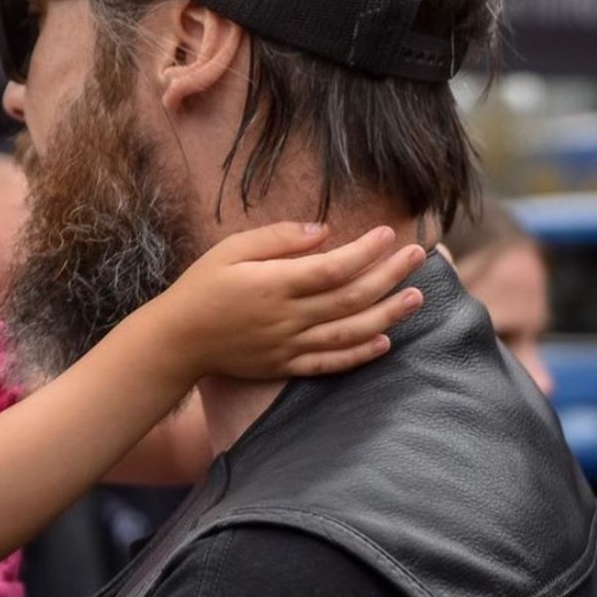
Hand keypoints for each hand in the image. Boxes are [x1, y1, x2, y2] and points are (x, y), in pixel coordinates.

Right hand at [152, 222, 425, 381]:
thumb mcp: (230, 249)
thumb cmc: (201, 287)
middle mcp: (287, 318)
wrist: (177, 340)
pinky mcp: (285, 366)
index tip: (389, 234)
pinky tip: (385, 342)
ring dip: (387, 315)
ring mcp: (289, 346)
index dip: (366, 251)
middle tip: (419, 256)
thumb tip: (323, 230)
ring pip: (349, 331)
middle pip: (351, 298)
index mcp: (274, 285)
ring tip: (416, 298)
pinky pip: (330, 363)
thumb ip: (276, 239)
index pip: (334, 268)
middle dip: (389, 275)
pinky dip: (360, 354)